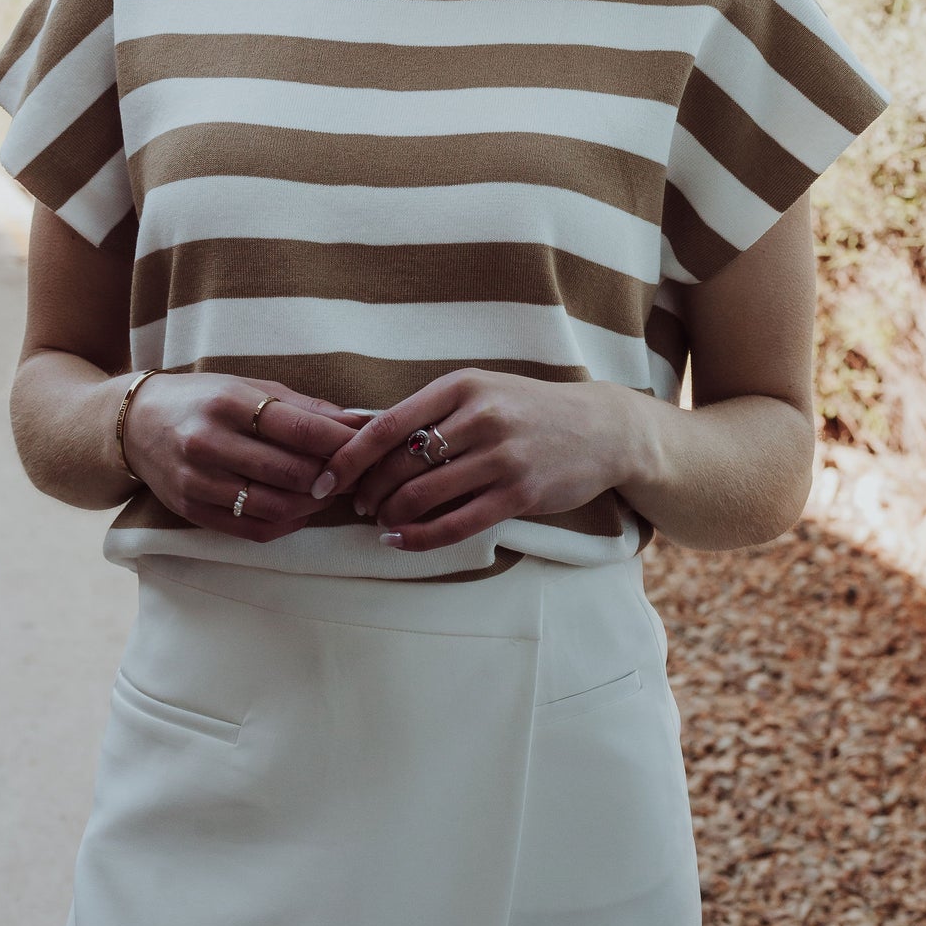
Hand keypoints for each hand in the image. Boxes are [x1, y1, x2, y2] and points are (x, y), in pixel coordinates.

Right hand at [125, 373, 368, 543]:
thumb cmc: (203, 400)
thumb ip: (302, 407)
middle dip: (332, 476)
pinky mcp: (193, 511)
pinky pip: (253, 530)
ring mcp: (198, 481)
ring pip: (276, 506)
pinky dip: (287, 525)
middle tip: (354, 474)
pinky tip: (301, 511)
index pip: (299, 428)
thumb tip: (357, 420)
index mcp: (229, 402)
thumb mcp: (248, 387)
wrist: (136, 425)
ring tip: (330, 493)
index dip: (339, 442)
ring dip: (314, 504)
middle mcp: (210, 442)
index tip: (364, 446)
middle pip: (291, 471)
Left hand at [310, 369, 652, 553]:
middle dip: (368, 490)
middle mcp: (480, 417)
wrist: (601, 428)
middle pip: (400, 464)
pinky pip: (456, 523)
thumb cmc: (527, 409)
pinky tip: (399, 540)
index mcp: (462, 386)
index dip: (349, 457)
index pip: (388, 424)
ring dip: (390, 515)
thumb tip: (359, 431)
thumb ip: (429, 410)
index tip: (323, 478)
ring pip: (423, 495)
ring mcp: (502, 457)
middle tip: (356, 505)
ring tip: (378, 521)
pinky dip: (419, 537)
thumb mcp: (480, 391)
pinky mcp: (519, 493)